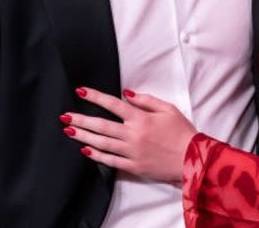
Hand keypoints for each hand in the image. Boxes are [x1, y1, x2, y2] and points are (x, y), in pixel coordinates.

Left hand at [63, 87, 197, 183]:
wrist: (192, 158)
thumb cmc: (182, 132)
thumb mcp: (168, 109)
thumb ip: (146, 100)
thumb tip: (127, 93)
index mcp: (141, 118)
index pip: (113, 104)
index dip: (95, 97)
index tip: (81, 91)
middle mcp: (133, 135)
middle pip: (101, 125)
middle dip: (81, 119)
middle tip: (65, 116)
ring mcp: (132, 152)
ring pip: (102, 143)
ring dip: (84, 136)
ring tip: (69, 131)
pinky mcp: (133, 166)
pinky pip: (111, 160)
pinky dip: (97, 155)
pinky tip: (86, 149)